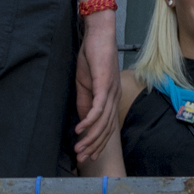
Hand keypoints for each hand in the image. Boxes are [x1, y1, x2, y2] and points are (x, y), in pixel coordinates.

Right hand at [72, 12, 121, 162]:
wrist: (98, 35)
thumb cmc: (92, 57)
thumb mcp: (86, 84)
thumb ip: (85, 102)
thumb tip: (83, 121)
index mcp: (110, 98)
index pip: (107, 126)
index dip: (98, 142)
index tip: (88, 155)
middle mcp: (114, 97)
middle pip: (107, 129)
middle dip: (94, 146)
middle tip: (82, 158)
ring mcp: (111, 91)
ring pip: (103, 122)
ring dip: (90, 137)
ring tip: (79, 148)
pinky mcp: (104, 84)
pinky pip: (98, 107)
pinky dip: (89, 121)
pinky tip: (80, 130)